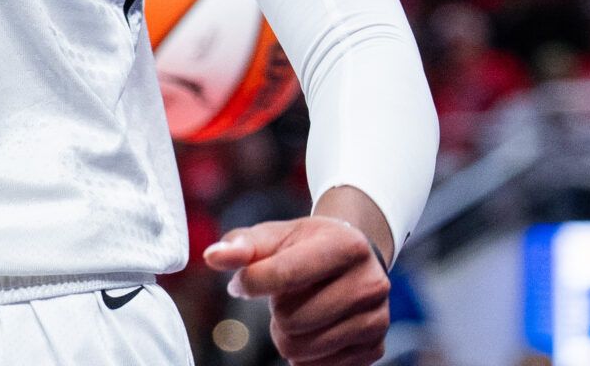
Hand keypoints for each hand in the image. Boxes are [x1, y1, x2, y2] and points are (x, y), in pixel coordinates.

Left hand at [204, 217, 389, 365]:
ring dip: (287, 334)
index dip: (250, 283)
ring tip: (298, 311)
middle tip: (283, 297)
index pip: (282, 274)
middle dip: (275, 311)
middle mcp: (370, 283)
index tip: (242, 283)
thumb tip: (212, 257)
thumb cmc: (304, 246)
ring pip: (303, 348)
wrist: (352, 258)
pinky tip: (313, 329)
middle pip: (291, 320)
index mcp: (346, 246)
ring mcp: (377, 318)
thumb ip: (240, 245)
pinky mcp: (376, 347)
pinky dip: (306, 353)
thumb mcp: (274, 236)